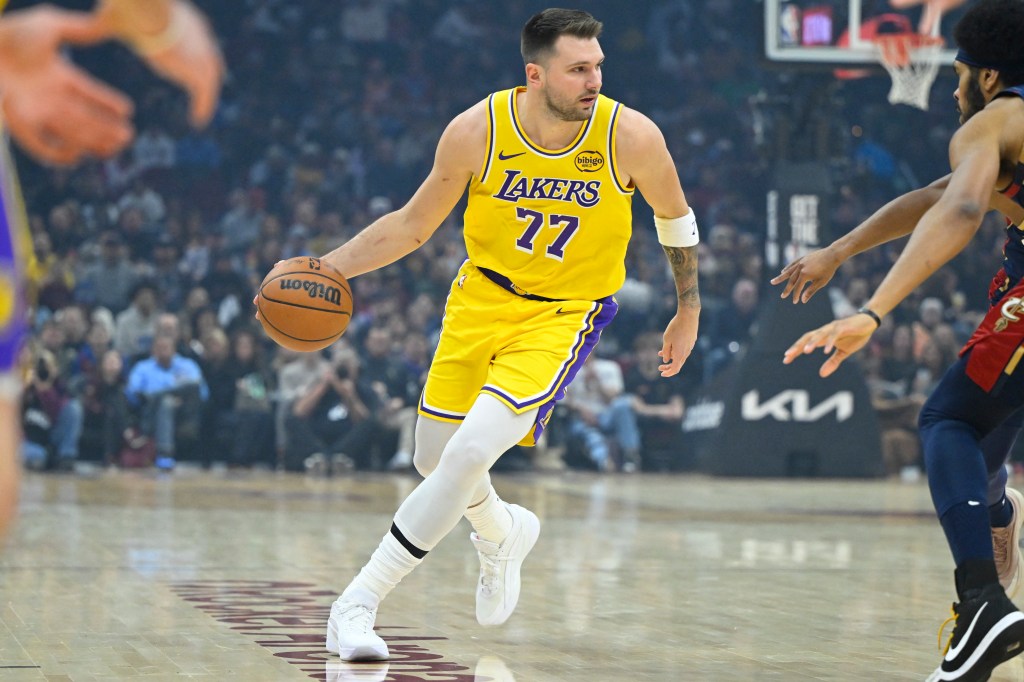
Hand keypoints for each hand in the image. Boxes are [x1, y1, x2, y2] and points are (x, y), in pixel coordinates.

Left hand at [0, 6, 133, 164]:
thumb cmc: (9, 34)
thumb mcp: (47, 25)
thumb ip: (77, 28)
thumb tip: (105, 27)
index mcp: (55, 73)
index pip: (87, 91)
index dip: (107, 102)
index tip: (128, 111)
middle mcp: (47, 95)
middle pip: (83, 117)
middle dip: (107, 128)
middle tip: (128, 137)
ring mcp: (34, 110)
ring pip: (69, 132)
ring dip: (93, 142)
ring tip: (113, 148)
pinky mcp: (17, 122)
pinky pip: (39, 145)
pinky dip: (57, 153)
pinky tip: (76, 157)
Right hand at [95, 0, 222, 126]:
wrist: (145, 10)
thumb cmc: (125, 7)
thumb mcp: (113, 14)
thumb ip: (103, 22)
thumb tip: (87, 18)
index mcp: (183, 17)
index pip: (191, 38)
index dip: (189, 53)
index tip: (183, 64)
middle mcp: (199, 33)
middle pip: (207, 59)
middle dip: (202, 73)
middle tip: (199, 90)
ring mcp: (204, 54)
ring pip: (208, 78)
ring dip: (205, 94)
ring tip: (200, 110)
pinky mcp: (202, 73)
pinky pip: (206, 96)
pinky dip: (203, 108)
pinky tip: (198, 121)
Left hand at [659, 308, 698, 376]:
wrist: (688, 316)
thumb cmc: (675, 327)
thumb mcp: (666, 339)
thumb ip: (666, 351)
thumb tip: (666, 360)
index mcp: (680, 354)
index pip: (675, 369)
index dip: (668, 373)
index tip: (661, 374)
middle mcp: (686, 352)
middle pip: (678, 364)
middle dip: (668, 367)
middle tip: (659, 367)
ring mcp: (690, 347)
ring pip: (680, 356)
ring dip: (670, 357)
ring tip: (660, 353)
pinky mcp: (691, 341)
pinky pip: (683, 350)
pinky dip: (675, 351)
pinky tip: (669, 346)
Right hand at [770, 247, 841, 303]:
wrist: (832, 254)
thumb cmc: (828, 270)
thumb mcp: (821, 282)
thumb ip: (811, 291)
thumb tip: (803, 300)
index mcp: (805, 275)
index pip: (798, 287)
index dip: (795, 295)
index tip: (794, 302)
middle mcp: (800, 268)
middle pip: (791, 281)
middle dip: (787, 289)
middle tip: (782, 296)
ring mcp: (800, 262)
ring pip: (788, 271)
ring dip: (780, 277)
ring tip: (773, 282)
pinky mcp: (802, 258)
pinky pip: (792, 264)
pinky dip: (787, 268)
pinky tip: (783, 271)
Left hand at [782, 313, 876, 376]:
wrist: (869, 322)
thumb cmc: (855, 336)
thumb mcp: (844, 352)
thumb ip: (833, 362)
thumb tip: (821, 374)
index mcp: (823, 337)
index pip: (805, 343)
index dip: (795, 350)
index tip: (785, 360)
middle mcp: (825, 330)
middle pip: (807, 337)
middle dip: (797, 346)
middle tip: (787, 355)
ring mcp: (834, 327)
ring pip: (819, 334)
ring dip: (812, 343)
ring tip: (805, 351)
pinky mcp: (844, 326)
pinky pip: (834, 334)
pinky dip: (829, 342)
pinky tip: (825, 351)